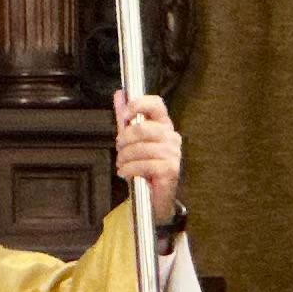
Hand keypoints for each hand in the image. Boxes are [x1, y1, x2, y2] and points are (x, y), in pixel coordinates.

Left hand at [110, 91, 183, 218]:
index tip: (124, 115)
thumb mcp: (131, 140)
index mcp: (164, 125)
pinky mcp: (170, 169)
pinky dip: (129, 169)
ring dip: (124, 158)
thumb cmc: (143, 166)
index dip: (138, 105)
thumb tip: (119, 94)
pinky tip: (126, 173)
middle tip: (119, 149)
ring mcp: (173, 153)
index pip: (156, 104)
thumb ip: (126, 118)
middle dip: (124, 139)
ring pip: (140, 148)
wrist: (152, 196)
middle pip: (143, 127)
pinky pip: (144, 165)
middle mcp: (172, 137)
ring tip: (122, 164)